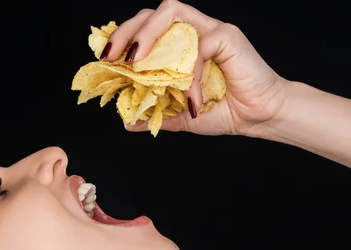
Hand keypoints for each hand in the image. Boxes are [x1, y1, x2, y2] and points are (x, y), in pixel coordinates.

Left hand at [102, 0, 286, 136]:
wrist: (260, 117)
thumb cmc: (226, 110)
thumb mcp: (181, 116)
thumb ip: (157, 114)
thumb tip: (128, 122)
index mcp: (181, 45)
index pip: (147, 28)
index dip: (124, 36)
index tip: (105, 57)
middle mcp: (194, 31)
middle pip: (154, 13)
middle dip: (127, 30)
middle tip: (111, 54)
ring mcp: (211, 30)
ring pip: (172, 10)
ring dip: (147, 32)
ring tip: (134, 59)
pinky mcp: (227, 37)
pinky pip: (198, 49)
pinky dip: (190, 77)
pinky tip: (193, 102)